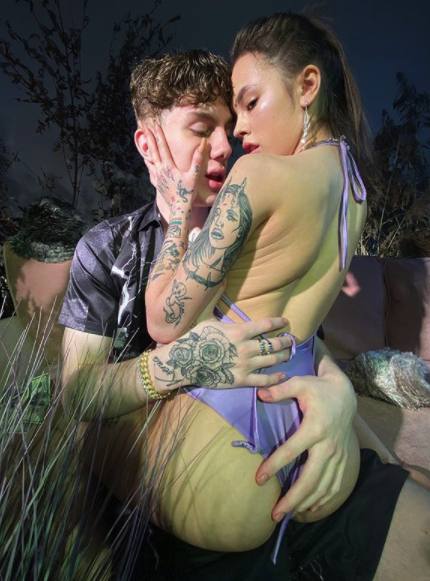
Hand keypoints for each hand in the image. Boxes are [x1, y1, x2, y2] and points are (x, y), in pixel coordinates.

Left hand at [145, 124, 209, 208]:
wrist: (179, 209)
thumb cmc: (188, 193)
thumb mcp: (195, 175)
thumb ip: (198, 158)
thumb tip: (203, 143)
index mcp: (169, 166)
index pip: (163, 147)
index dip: (159, 135)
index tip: (155, 125)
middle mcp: (161, 171)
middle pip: (154, 151)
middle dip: (150, 139)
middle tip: (145, 128)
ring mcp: (158, 178)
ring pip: (151, 161)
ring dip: (148, 151)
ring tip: (145, 144)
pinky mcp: (158, 185)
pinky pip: (151, 173)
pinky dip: (149, 166)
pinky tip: (148, 164)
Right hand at [150, 317, 293, 391]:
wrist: (185, 361)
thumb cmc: (196, 339)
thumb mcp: (212, 323)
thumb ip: (228, 323)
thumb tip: (233, 317)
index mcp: (240, 331)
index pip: (266, 325)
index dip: (279, 323)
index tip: (285, 322)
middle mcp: (247, 348)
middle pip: (273, 344)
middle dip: (285, 341)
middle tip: (290, 340)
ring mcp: (246, 365)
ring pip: (272, 360)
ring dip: (283, 356)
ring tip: (288, 354)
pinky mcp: (242, 380)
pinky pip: (264, 380)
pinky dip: (276, 377)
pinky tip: (282, 374)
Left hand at [256, 360, 356, 519]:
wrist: (347, 394)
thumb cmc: (319, 389)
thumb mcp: (300, 383)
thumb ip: (280, 390)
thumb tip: (259, 395)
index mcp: (315, 428)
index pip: (292, 450)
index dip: (274, 465)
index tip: (259, 479)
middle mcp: (328, 446)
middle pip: (311, 479)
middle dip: (292, 499)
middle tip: (274, 514)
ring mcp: (338, 456)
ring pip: (323, 487)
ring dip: (306, 503)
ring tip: (287, 515)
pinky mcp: (344, 461)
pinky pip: (336, 486)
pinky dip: (324, 501)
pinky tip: (310, 510)